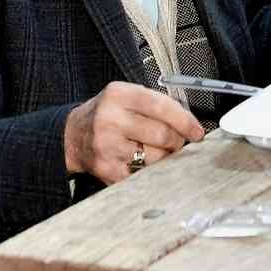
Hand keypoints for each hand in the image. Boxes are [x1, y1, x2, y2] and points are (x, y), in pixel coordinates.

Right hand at [63, 81, 203, 184]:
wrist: (72, 135)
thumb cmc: (107, 114)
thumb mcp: (126, 95)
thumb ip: (157, 103)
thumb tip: (190, 122)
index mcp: (119, 95)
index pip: (162, 107)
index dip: (186, 121)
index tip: (197, 132)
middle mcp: (110, 120)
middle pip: (162, 135)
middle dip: (178, 141)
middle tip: (178, 142)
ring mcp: (107, 147)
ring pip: (156, 157)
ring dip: (165, 157)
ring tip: (157, 150)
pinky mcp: (106, 169)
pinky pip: (143, 174)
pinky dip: (151, 171)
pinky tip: (145, 162)